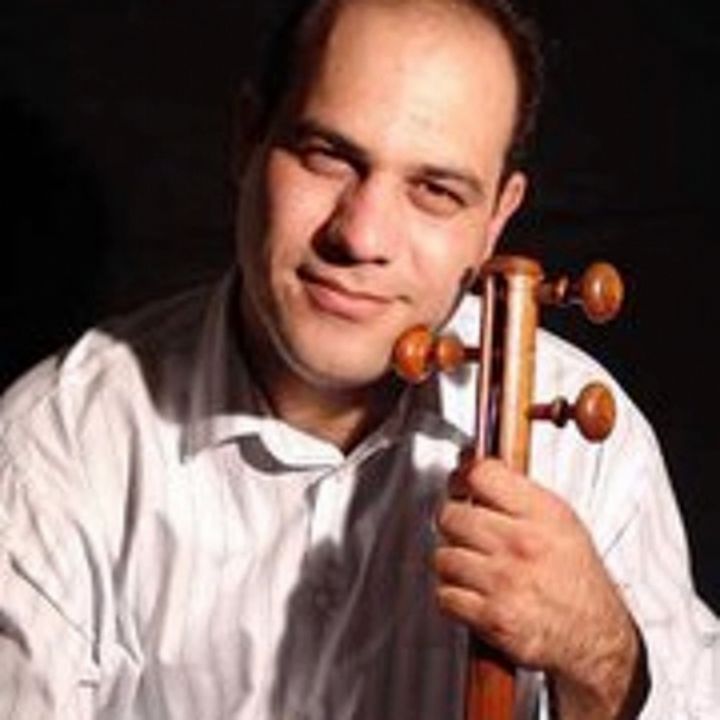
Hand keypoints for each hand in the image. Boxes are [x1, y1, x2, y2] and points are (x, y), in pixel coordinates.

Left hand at [433, 458, 645, 718]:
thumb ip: (518, 492)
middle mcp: (523, 544)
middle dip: (454, 523)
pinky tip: (474, 593)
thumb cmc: (578, 580)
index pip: (481, 474)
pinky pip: (446, 595)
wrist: (596, 636)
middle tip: (464, 531)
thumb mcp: (562, 521)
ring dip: (452, 563)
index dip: (463, 477)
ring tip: (472, 566)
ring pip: (444, 556)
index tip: (460, 483)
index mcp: (543, 514)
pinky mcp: (493, 617)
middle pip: (452, 515)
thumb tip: (472, 468)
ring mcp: (505, 581)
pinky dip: (454, 597)